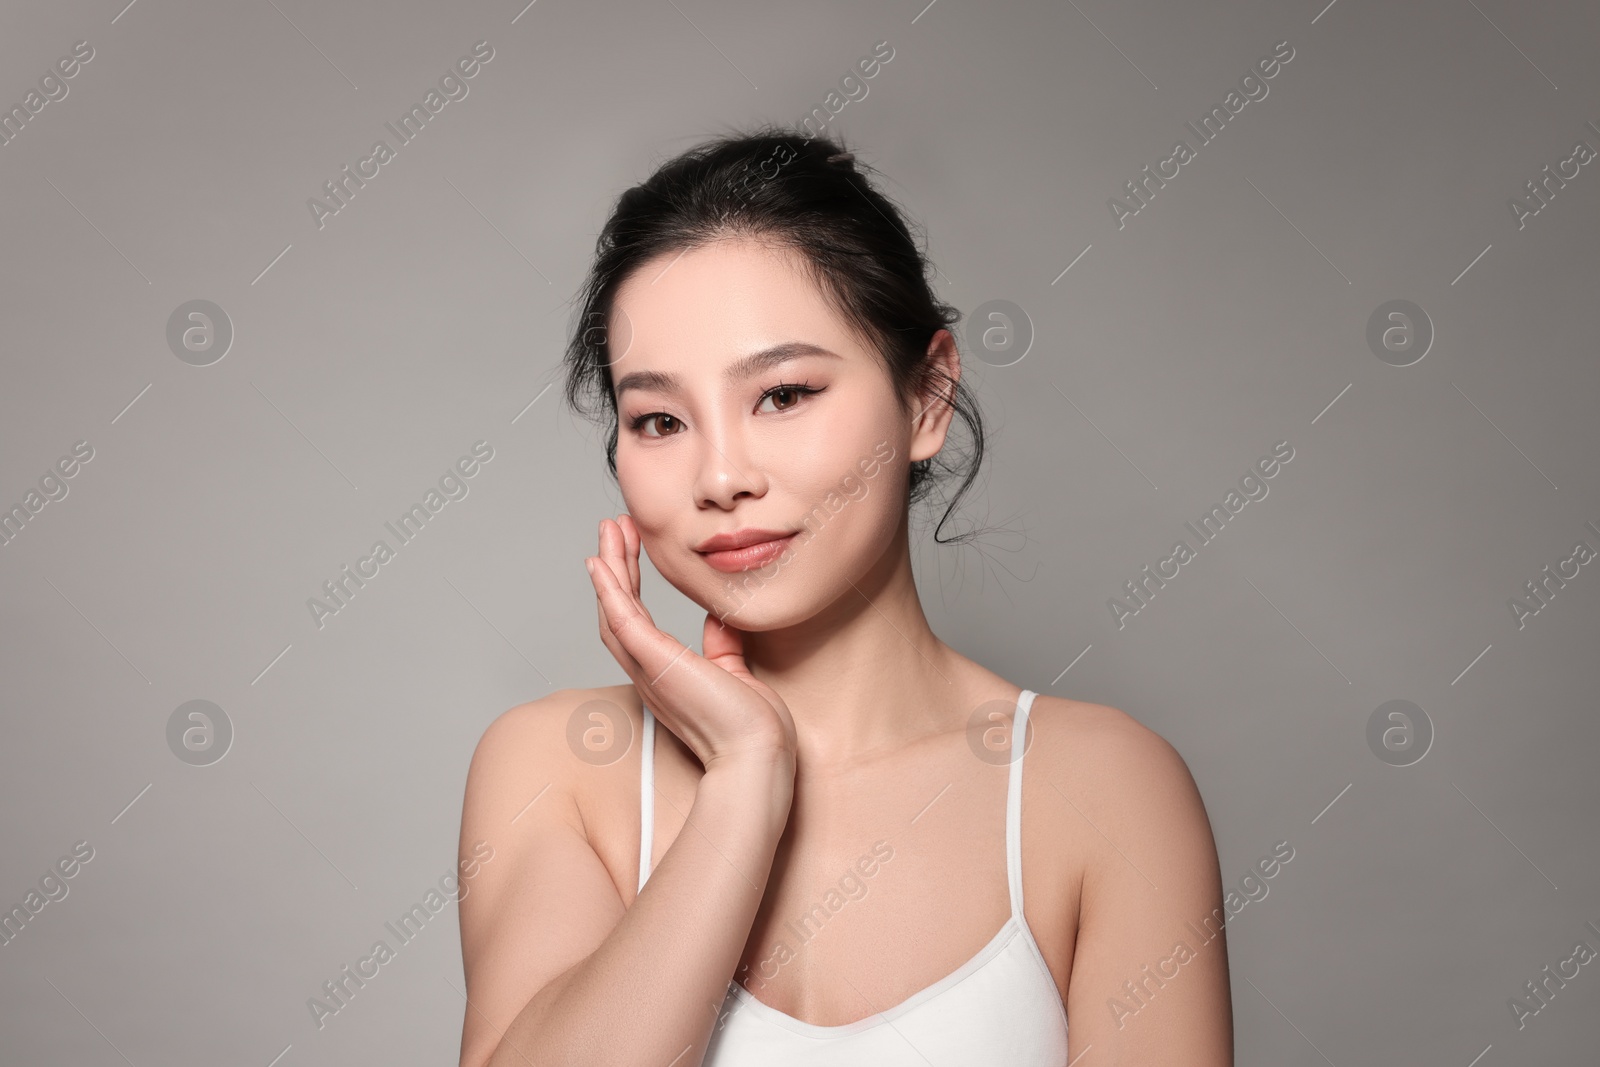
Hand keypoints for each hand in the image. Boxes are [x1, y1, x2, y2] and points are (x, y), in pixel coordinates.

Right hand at [585, 514, 796, 770]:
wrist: (759, 754)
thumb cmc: (751, 727)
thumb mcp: (736, 673)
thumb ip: (723, 645)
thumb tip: (720, 618)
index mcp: (666, 675)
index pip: (638, 622)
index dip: (630, 585)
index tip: (631, 550)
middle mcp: (649, 673)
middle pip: (617, 611)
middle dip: (615, 567)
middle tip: (614, 528)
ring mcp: (648, 669)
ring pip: (614, 610)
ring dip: (610, 568)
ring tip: (610, 530)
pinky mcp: (655, 663)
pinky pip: (621, 620)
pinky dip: (608, 590)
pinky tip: (601, 562)